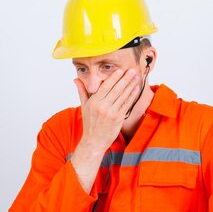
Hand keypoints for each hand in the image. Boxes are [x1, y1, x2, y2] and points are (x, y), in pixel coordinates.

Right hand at [71, 69, 140, 191]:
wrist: (94, 141)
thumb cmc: (89, 123)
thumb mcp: (84, 106)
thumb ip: (82, 91)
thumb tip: (76, 79)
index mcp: (93, 102)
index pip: (105, 86)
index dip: (113, 78)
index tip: (120, 70)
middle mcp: (102, 106)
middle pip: (116, 89)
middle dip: (125, 79)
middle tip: (131, 70)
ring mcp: (111, 113)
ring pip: (123, 96)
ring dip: (131, 85)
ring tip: (136, 77)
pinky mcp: (119, 118)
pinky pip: (127, 104)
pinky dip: (132, 96)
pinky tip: (136, 89)